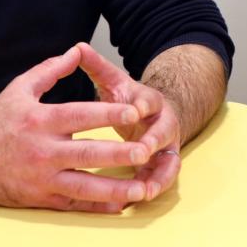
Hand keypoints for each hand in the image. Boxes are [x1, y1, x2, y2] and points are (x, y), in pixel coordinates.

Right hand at [0, 45, 153, 211]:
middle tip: (145, 150)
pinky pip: (73, 204)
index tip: (133, 111)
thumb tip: (76, 51)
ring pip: (83, 186)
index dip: (107, 113)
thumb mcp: (19, 89)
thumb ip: (50, 70)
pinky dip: (97, 206)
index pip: (79, 115)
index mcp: (39, 121)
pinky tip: (120, 204)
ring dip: (114, 188)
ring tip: (141, 187)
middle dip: (117, 153)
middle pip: (86, 153)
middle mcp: (41, 151)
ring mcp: (41, 179)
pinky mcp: (40, 199)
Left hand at [77, 43, 181, 201]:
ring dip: (159, 174)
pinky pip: (163, 178)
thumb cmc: (128, 100)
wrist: (155, 115)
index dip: (144, 105)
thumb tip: (78, 46)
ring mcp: (166, 145)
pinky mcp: (163, 164)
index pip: (151, 100)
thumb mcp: (113, 81)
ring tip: (146, 189)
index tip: (135, 109)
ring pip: (168, 160)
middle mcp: (163, 123)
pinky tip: (140, 199)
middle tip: (142, 150)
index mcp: (150, 100)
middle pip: (164, 131)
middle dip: (153, 141)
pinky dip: (155, 188)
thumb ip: (97, 66)